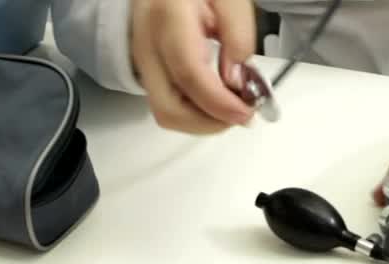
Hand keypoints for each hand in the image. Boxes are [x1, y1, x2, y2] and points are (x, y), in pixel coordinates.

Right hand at [130, 0, 256, 133]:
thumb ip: (238, 33)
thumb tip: (236, 78)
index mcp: (168, 15)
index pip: (188, 73)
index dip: (219, 102)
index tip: (246, 110)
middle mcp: (147, 40)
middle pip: (169, 107)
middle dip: (209, 123)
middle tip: (241, 113)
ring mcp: (142, 56)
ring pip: (165, 112)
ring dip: (203, 121)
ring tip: (231, 106)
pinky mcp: (146, 67)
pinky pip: (166, 103)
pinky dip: (194, 111)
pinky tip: (215, 100)